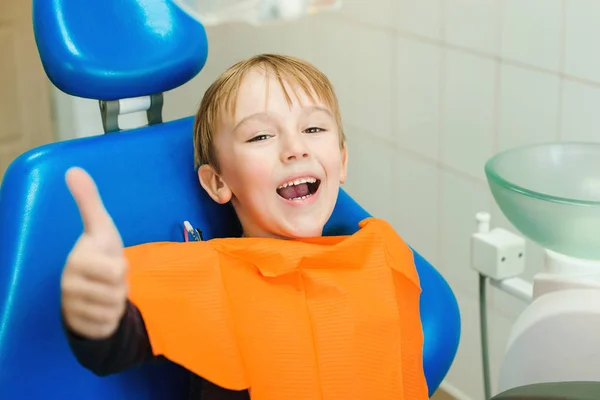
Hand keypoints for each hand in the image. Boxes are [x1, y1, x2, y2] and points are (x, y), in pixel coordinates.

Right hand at [61, 167, 127, 339]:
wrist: (89, 289)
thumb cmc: (99, 254)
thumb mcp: (101, 228)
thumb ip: (89, 201)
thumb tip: (73, 169)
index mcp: (77, 260)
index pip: (117, 270)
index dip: (121, 268)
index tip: (106, 260)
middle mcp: (69, 285)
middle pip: (119, 291)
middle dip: (121, 286)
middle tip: (110, 279)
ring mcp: (71, 308)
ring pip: (114, 309)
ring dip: (117, 302)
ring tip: (106, 291)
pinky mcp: (79, 327)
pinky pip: (109, 325)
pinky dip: (111, 319)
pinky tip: (101, 308)